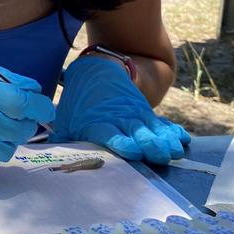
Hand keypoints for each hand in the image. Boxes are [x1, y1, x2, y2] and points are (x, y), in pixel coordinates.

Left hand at [52, 57, 189, 163]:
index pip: (111, 134)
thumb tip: (50, 162)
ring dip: (164, 140)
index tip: (133, 152)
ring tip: (174, 151)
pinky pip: (161, 122)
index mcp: (98, 123)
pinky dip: (172, 131)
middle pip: (136, 132)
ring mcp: (135, 115)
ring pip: (151, 128)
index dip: (122, 143)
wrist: (97, 71)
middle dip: (149, 144)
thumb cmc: (78, 104)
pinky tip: (183, 140)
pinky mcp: (145, 112)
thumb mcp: (66, 121)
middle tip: (160, 156)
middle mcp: (119, 119)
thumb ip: (62, 142)